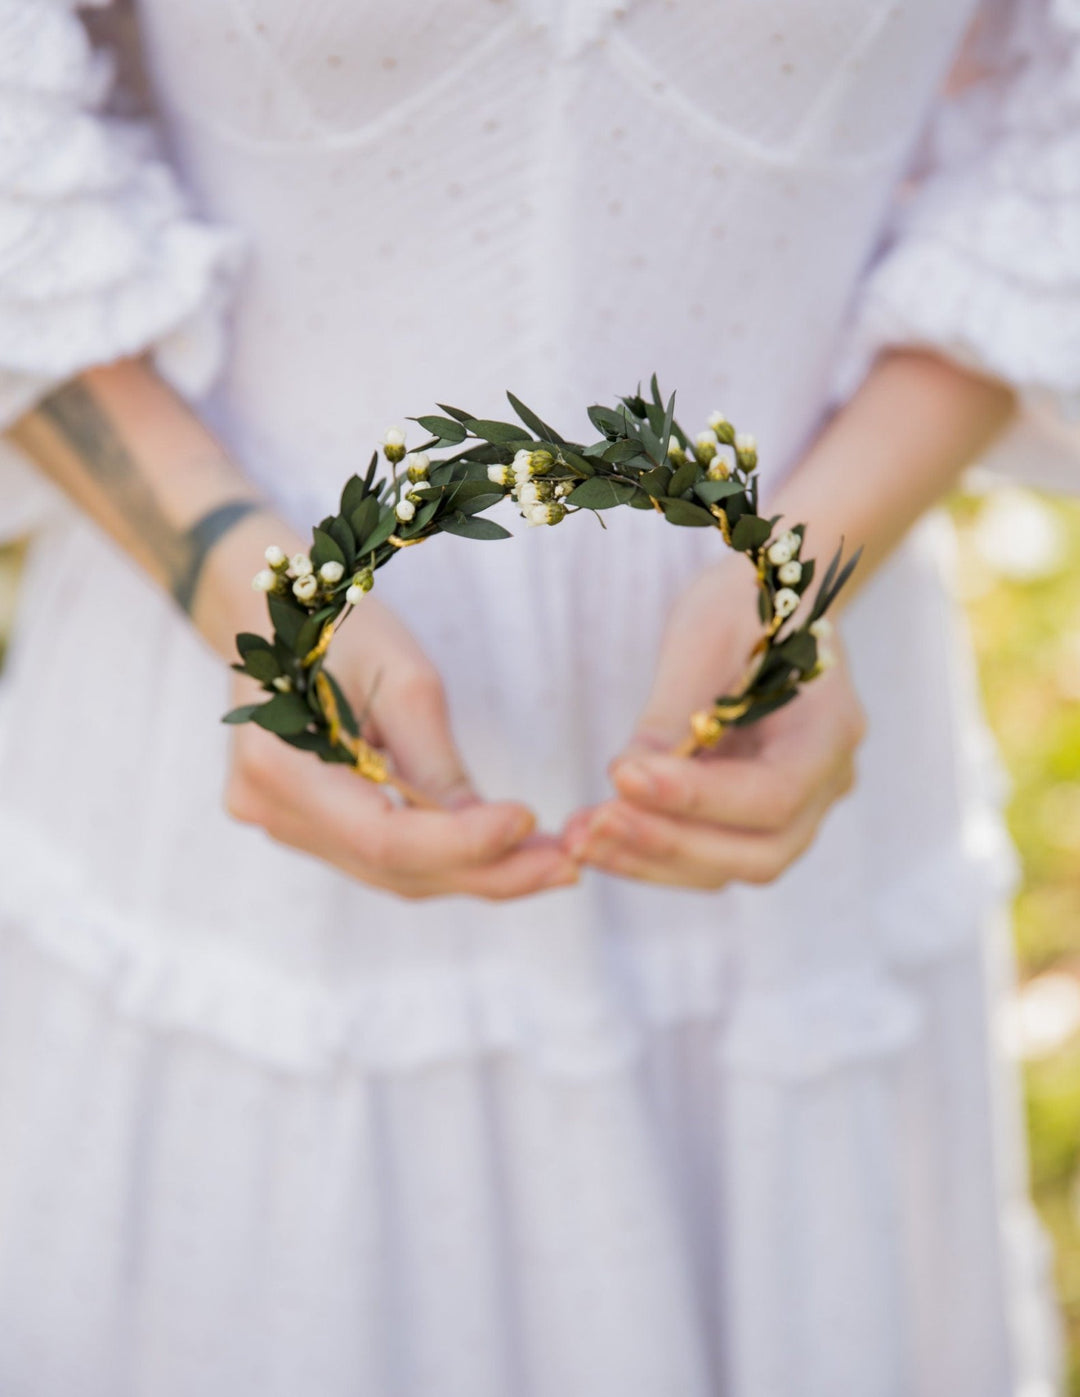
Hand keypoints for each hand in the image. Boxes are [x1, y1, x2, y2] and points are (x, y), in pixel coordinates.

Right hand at [221, 543, 577, 900]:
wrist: (269, 617)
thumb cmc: (339, 628)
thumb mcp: (400, 679)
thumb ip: (438, 764)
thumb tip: (501, 835)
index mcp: (280, 766)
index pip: (384, 836)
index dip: (463, 842)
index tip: (530, 821)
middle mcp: (273, 812)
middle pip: (394, 868)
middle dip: (489, 871)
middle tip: (570, 864)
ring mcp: (286, 826)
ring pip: (395, 874)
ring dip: (478, 873)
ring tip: (552, 862)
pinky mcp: (309, 828)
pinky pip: (386, 859)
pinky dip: (448, 859)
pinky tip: (507, 852)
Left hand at [562, 562, 865, 888]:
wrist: (767, 602)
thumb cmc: (742, 605)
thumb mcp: (705, 637)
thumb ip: (672, 714)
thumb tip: (626, 781)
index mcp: (830, 729)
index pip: (775, 793)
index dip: (699, 798)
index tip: (621, 776)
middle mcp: (826, 783)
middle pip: (760, 853)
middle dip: (669, 844)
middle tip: (591, 825)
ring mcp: (797, 808)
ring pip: (729, 867)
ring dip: (648, 860)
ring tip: (577, 840)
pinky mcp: (751, 818)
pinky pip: (707, 853)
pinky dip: (649, 852)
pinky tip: (591, 838)